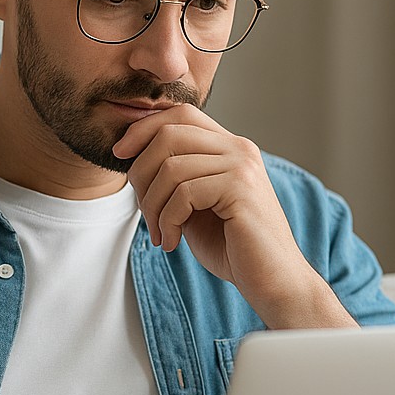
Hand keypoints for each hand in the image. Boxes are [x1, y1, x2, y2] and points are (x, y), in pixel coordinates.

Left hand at [112, 106, 355, 328]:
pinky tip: (172, 241)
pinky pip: (184, 193)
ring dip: (152, 206)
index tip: (119, 154)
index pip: (181, 113)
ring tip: (160, 234)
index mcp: (230, 147)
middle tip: (143, 211)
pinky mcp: (241, 188)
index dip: (144, 128)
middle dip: (141, 172)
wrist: (274, 281)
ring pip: (171, 167)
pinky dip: (168, 220)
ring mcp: (242, 166)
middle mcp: (239, 148)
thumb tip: (133, 157)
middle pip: (169, 134)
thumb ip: (176, 178)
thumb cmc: (234, 248)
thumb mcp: (196, 205)